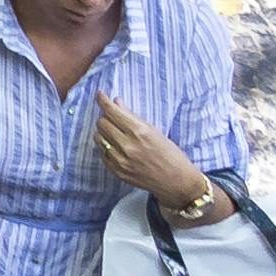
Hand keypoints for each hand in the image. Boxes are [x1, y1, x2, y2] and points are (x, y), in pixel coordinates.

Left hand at [86, 99, 206, 204]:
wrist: (177, 181)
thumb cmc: (170, 154)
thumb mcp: (154, 130)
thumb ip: (132, 116)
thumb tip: (116, 102)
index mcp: (139, 131)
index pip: (112, 111)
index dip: (103, 100)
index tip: (100, 94)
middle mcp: (128, 145)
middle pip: (102, 123)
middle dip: (105, 116)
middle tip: (112, 117)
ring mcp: (121, 160)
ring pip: (98, 137)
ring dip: (103, 132)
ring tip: (114, 132)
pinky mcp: (117, 172)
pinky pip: (102, 153)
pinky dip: (106, 147)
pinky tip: (116, 146)